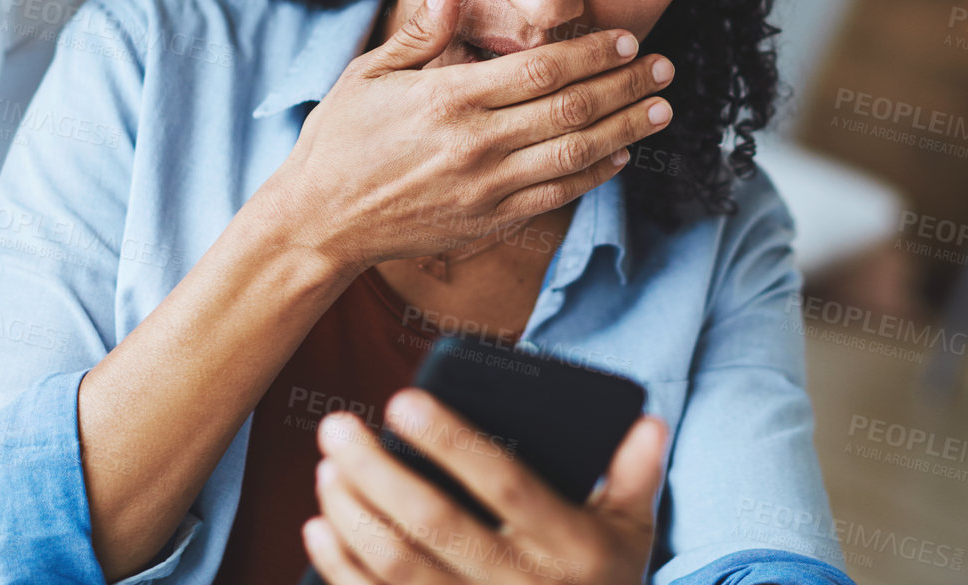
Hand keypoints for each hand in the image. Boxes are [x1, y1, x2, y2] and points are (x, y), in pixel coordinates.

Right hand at [260, 0, 675, 271]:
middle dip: (624, 86)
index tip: (625, 41)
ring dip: (625, 129)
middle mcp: (476, 143)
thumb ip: (421, 31)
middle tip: (664, 68)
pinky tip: (620, 156)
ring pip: (574, 154)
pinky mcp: (489, 220)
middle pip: (571, 109)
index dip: (590, 54)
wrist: (320, 221)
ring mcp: (486, 187)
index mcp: (449, 99)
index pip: (540, 70)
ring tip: (660, 109)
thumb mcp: (369, 74)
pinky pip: (556, 195)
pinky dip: (594, 175)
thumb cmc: (341, 141)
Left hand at [304, 390, 667, 583]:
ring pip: (399, 567)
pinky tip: (320, 526)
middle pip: (435, 524)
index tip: (402, 399)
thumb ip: (637, 477)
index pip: (505, 484)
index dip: (452, 442)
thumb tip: (647, 420)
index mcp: (571, 548)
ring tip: (329, 468)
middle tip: (338, 427)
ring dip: (353, 514)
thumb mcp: (634, 537)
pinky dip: (341, 568)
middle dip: (377, 471)